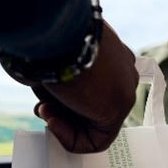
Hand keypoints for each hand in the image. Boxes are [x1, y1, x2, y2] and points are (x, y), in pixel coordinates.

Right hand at [31, 22, 136, 152]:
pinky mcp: (119, 105)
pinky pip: (98, 139)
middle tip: (42, 107)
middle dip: (63, 113)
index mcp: (108, 52)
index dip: (65, 100)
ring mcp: (124, 86)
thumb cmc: (43, 39)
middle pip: (94, 105)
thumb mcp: (51, 59)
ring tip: (45, 108)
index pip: (94, 86)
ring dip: (63, 124)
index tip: (45, 97)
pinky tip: (52, 119)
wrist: (53, 28)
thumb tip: (49, 102)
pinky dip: (71, 138)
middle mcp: (121, 69)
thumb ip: (60, 81)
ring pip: (95, 122)